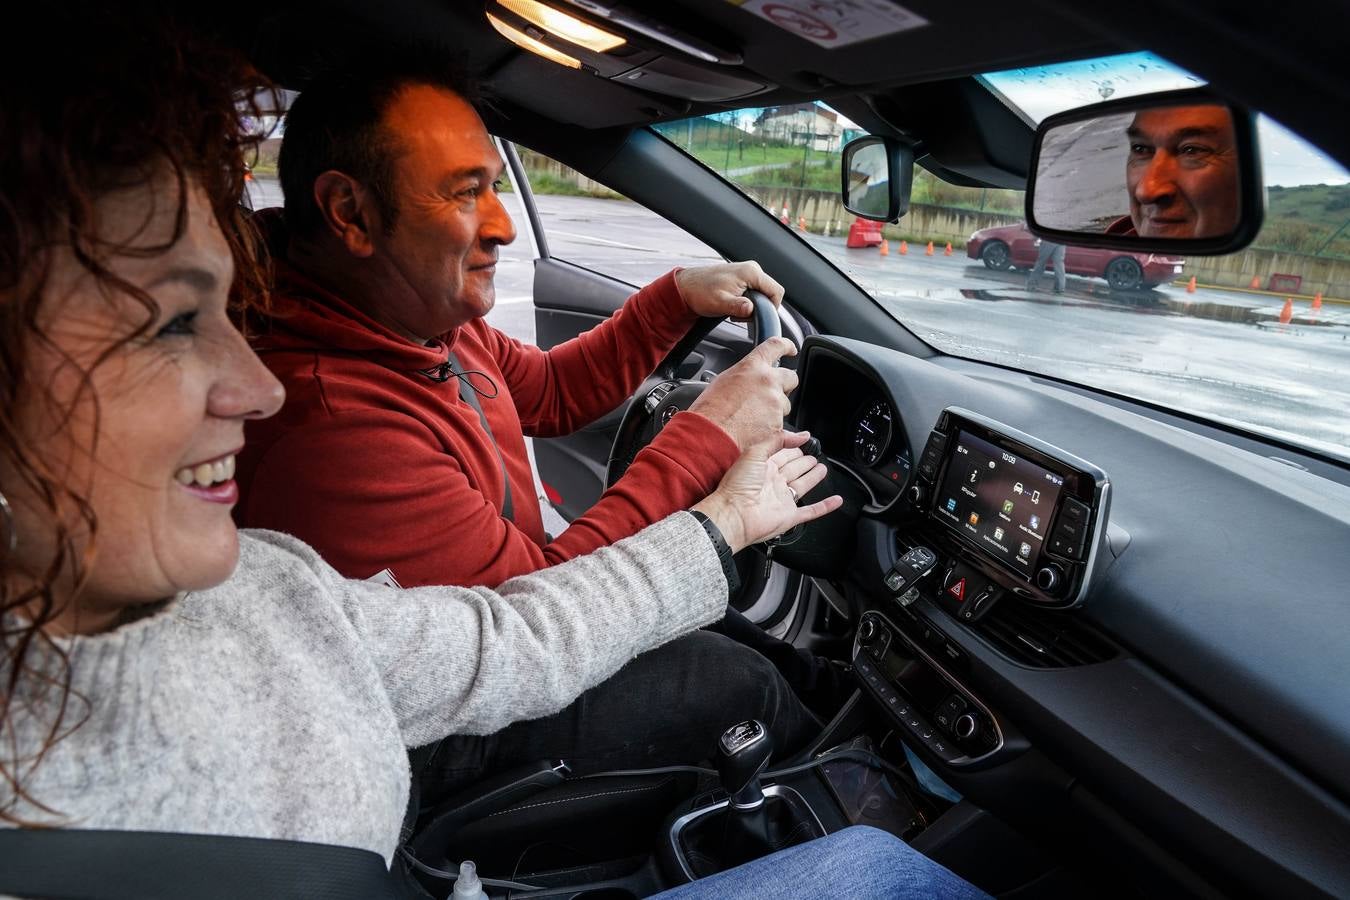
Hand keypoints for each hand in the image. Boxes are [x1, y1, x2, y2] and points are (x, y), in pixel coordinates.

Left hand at [674, 261, 784, 318]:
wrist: (686, 287)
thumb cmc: (699, 292)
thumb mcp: (720, 303)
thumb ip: (737, 307)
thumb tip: (750, 309)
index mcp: (750, 272)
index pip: (777, 291)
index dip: (772, 308)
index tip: (760, 317)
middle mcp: (752, 268)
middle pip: (770, 292)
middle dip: (761, 307)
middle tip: (743, 315)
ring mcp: (747, 271)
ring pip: (762, 292)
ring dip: (753, 305)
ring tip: (735, 309)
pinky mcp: (742, 276)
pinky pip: (754, 291)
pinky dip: (747, 301)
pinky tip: (734, 304)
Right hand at [687, 338, 797, 451]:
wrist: (709, 435)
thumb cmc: (709, 410)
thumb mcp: (723, 381)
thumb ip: (744, 376)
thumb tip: (749, 381)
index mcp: (753, 367)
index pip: (776, 346)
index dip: (787, 346)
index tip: (791, 350)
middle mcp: (768, 382)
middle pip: (790, 378)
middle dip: (784, 386)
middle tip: (769, 395)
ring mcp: (775, 405)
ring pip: (785, 405)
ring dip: (775, 411)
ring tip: (752, 419)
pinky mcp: (777, 426)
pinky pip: (788, 430)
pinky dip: (783, 432)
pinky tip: (774, 434)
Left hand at [692, 431, 842, 552]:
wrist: (734, 515)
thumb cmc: (737, 485)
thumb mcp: (755, 452)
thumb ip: (777, 440)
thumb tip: (800, 435)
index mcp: (763, 467)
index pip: (782, 453)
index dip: (793, 446)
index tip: (805, 439)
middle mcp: (772, 483)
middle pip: (794, 469)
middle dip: (804, 461)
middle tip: (814, 454)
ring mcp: (781, 500)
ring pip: (802, 486)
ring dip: (813, 478)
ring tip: (822, 469)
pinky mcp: (789, 516)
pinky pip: (811, 511)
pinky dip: (825, 506)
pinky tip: (834, 500)